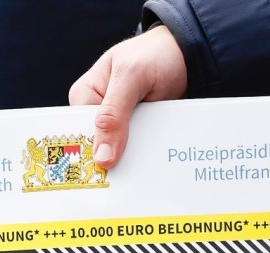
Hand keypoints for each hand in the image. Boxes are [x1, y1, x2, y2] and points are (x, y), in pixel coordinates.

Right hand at [69, 25, 186, 170]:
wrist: (189, 55)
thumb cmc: (155, 54)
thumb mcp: (132, 76)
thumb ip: (113, 114)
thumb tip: (101, 157)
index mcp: (85, 96)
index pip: (80, 134)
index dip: (90, 154)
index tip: (101, 174)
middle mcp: (99, 112)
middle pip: (100, 148)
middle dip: (113, 160)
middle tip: (124, 181)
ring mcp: (120, 124)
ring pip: (121, 153)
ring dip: (134, 161)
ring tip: (143, 173)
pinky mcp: (140, 131)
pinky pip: (140, 151)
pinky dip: (148, 156)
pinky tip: (154, 164)